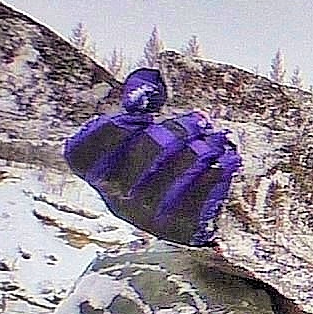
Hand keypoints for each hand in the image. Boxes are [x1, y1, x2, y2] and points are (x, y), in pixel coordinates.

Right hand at [63, 68, 239, 245]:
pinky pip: (203, 194)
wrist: (184, 214)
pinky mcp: (180, 227)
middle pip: (145, 153)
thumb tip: (146, 86)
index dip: (111, 129)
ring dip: (204, 148)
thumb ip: (138, 104)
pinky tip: (228, 157)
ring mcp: (148, 216)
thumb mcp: (139, 133)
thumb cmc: (156, 162)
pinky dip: (220, 170)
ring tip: (218, 137)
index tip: (142, 116)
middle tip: (200, 120)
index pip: (84, 152)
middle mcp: (116, 198)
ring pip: (179, 172)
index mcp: (98, 174)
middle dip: (179, 130)